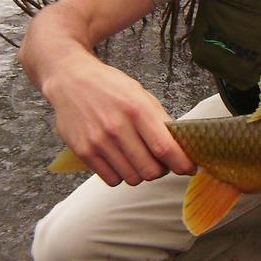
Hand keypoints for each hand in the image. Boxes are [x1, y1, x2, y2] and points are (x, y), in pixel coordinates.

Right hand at [44, 57, 194, 186]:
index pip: (165, 148)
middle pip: (150, 170)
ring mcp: (98, 141)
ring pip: (132, 178)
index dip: (182, 164)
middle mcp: (117, 126)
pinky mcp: (83, 151)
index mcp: (137, 109)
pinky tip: (120, 160)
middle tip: (160, 162)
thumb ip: (160, 120)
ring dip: (140, 173)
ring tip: (137, 157)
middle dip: (161, 170)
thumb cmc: (109, 87)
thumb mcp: (141, 95)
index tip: (189, 169)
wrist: (71, 80)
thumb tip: (181, 147)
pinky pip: (112, 180)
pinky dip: (121, 175)